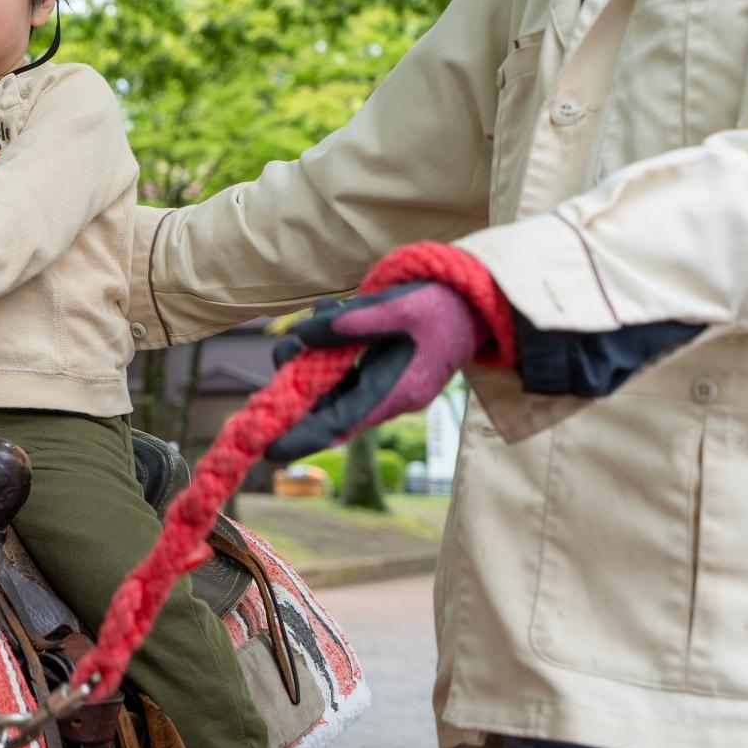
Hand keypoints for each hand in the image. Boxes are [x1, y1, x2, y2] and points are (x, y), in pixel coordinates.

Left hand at [266, 281, 490, 461]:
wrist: (479, 298)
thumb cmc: (442, 304)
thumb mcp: (397, 306)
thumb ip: (350, 322)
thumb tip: (303, 335)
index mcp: (395, 392)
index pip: (340, 424)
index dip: (302, 436)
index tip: (269, 449)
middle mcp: (388, 395)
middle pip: (330, 406)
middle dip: (297, 387)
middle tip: (281, 355)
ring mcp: (386, 382)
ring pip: (334, 384)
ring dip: (310, 359)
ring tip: (307, 326)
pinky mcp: (385, 367)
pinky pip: (347, 366)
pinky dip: (330, 346)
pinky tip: (328, 312)